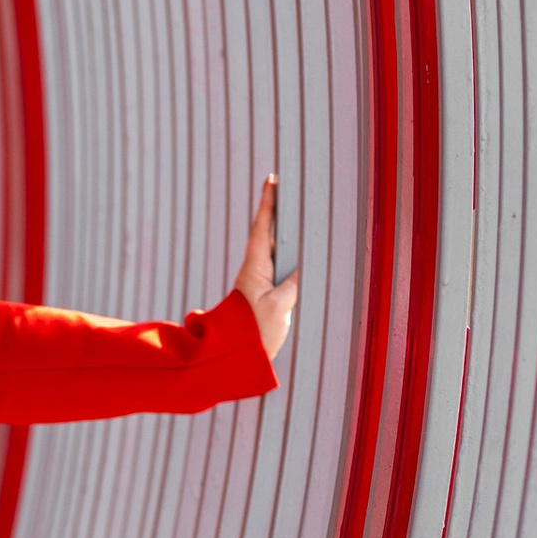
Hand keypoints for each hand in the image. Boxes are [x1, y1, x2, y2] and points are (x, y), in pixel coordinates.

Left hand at [234, 175, 298, 366]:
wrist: (235, 357)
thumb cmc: (254, 333)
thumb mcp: (281, 306)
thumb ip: (293, 284)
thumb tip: (301, 268)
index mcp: (255, 266)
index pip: (263, 227)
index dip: (268, 202)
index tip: (272, 179)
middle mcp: (254, 269)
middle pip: (269, 234)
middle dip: (279, 211)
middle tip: (289, 189)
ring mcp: (258, 281)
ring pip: (275, 251)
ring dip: (286, 234)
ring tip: (299, 215)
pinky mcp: (262, 293)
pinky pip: (279, 267)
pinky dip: (289, 255)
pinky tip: (300, 253)